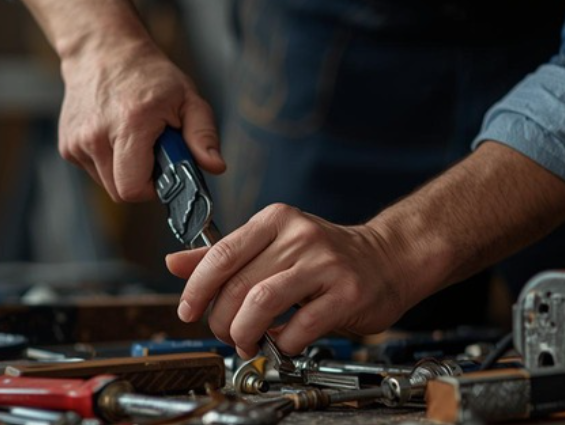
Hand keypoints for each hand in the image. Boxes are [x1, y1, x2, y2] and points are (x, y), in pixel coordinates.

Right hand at [9, 0, 224, 201]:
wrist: (103, 52)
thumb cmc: (150, 76)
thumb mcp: (187, 98)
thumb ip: (203, 135)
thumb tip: (216, 166)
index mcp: (130, 124)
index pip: (132, 189)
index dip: (152, 188)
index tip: (163, 170)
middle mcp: (96, 135)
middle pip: (119, 192)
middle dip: (140, 180)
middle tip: (152, 152)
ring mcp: (76, 141)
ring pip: (106, 184)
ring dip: (123, 171)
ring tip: (133, 139)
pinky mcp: (66, 146)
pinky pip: (94, 171)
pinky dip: (108, 162)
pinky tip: (114, 136)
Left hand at [165, 204, 416, 356]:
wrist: (389, 258)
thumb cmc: (326, 257)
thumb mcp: (273, 244)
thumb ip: (225, 255)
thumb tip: (175, 263)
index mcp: (275, 220)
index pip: (221, 253)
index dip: (197, 288)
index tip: (187, 311)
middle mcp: (299, 236)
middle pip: (238, 284)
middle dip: (221, 320)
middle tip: (225, 334)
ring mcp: (324, 264)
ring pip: (262, 302)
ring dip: (245, 333)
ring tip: (247, 343)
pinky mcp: (346, 293)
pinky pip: (300, 326)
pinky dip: (282, 343)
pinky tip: (283, 343)